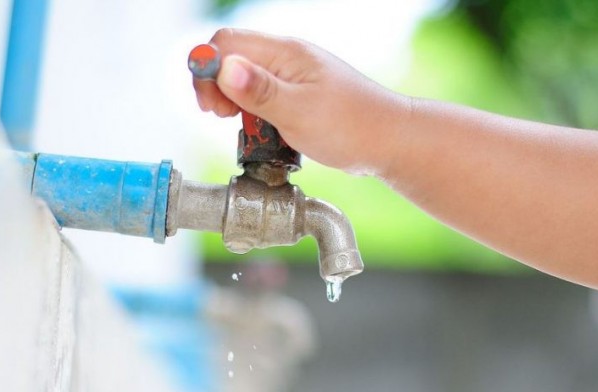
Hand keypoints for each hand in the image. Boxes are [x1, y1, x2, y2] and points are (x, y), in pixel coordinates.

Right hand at [193, 28, 410, 174]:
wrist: (389, 141)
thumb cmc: (351, 127)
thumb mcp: (299, 112)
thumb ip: (259, 91)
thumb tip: (223, 67)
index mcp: (285, 53)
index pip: (226, 43)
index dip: (208, 70)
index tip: (213, 106)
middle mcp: (286, 58)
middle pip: (231, 58)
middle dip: (216, 87)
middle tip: (223, 117)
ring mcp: (292, 76)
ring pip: (244, 79)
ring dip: (234, 102)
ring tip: (244, 127)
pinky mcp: (298, 95)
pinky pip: (262, 96)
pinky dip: (253, 112)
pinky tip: (262, 130)